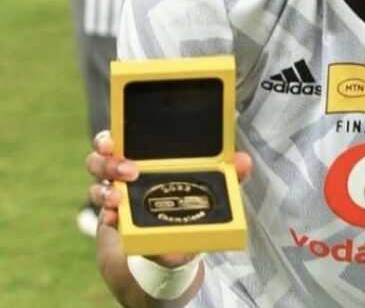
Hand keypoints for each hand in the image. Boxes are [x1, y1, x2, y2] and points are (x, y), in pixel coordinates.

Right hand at [86, 130, 253, 266]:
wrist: (176, 251)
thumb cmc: (192, 209)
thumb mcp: (213, 191)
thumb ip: (230, 175)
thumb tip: (244, 161)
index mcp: (147, 159)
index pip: (119, 139)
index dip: (108, 137)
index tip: (111, 140)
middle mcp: (127, 175)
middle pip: (100, 158)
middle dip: (108, 161)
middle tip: (130, 171)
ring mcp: (118, 197)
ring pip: (96, 185)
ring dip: (104, 190)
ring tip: (119, 199)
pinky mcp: (114, 222)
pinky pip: (102, 215)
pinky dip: (106, 216)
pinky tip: (114, 219)